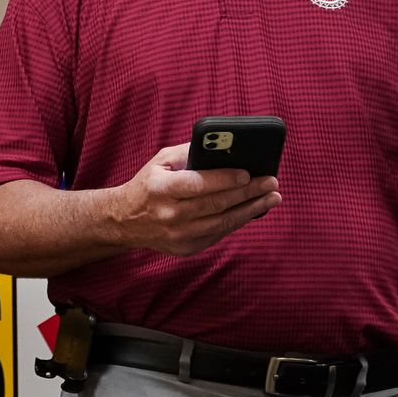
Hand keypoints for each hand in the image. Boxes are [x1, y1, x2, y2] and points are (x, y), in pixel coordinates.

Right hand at [113, 143, 279, 256]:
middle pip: (217, 204)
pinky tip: (252, 210)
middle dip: (248, 192)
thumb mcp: (160, 162)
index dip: (225, 179)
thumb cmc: (148, 185)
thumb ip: (189, 153)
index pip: (198, 184)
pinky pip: (218, 234)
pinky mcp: (186, 248)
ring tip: (271, 198)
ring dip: (251, 209)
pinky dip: (237, 221)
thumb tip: (223, 148)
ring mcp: (178, 235)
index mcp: (160, 189)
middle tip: (271, 182)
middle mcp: (169, 214)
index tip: (249, 173)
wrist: (125, 220)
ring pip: (223, 222)